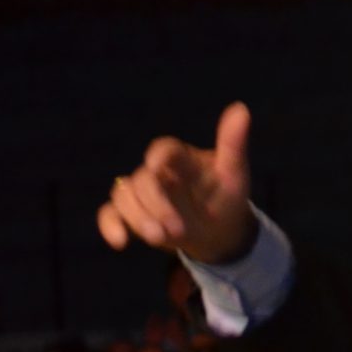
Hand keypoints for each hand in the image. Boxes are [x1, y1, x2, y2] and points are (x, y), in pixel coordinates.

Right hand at [97, 102, 257, 263]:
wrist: (221, 232)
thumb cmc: (227, 197)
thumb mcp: (234, 174)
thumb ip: (233, 144)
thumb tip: (241, 108)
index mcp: (180, 158)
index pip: (163, 149)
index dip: (158, 157)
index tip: (158, 166)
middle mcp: (157, 172)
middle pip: (142, 179)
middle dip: (156, 204)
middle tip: (178, 229)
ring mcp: (142, 194)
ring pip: (124, 195)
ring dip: (137, 217)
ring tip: (160, 238)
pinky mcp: (132, 215)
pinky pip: (110, 214)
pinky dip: (110, 226)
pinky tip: (120, 242)